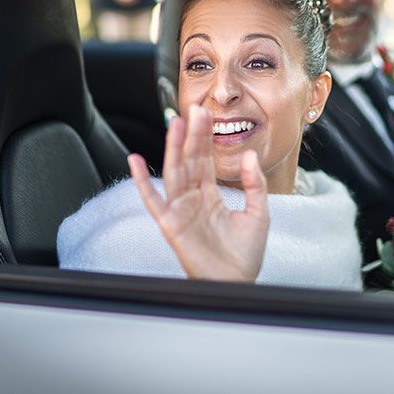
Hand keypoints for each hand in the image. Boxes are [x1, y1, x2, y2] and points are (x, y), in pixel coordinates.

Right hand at [128, 105, 269, 281]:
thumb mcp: (258, 213)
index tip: (205, 114)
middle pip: (189, 160)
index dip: (204, 137)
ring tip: (174, 123)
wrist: (238, 283)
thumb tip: (249, 154)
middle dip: (190, 135)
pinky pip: (153, 200)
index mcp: (210, 195)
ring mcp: (180, 210)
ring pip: (174, 172)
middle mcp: (192, 199)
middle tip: (193, 109)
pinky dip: (142, 181)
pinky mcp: (171, 225)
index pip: (204, 159)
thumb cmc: (245, 255)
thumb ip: (255, 184)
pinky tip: (135, 161)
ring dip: (173, 148)